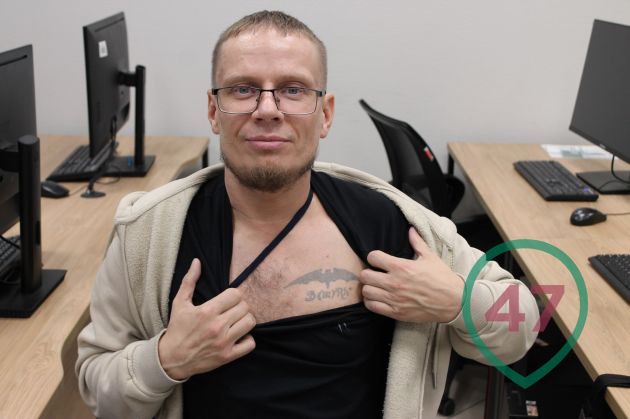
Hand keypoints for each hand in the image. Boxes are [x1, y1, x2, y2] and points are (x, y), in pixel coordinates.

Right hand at [158, 258, 255, 379]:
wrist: (171, 358)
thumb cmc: (177, 328)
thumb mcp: (179, 303)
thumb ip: (189, 281)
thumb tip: (197, 261)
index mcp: (208, 311)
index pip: (236, 294)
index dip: (234, 295)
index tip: (228, 300)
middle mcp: (217, 326)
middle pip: (245, 307)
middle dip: (240, 306)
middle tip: (232, 311)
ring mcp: (224, 342)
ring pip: (250, 322)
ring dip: (245, 320)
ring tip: (236, 321)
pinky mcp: (227, 356)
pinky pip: (250, 344)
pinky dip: (247, 339)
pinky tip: (238, 336)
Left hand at [359, 227, 463, 322]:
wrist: (454, 301)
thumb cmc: (442, 278)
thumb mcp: (430, 257)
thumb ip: (417, 242)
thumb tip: (411, 229)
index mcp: (401, 267)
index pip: (373, 257)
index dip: (373, 257)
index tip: (378, 260)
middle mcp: (394, 282)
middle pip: (365, 275)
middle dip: (368, 272)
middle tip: (374, 273)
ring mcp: (394, 299)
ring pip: (366, 292)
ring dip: (369, 288)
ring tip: (375, 286)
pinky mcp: (396, 312)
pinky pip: (373, 307)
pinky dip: (372, 302)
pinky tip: (378, 298)